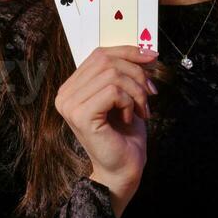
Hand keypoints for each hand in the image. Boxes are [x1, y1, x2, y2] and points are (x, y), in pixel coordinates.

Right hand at [55, 45, 158, 201]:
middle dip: (136, 73)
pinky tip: (129, 118)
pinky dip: (130, 103)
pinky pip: (114, 91)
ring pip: (113, 75)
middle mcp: (65, 94)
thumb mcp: (126, 95)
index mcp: (72, 87)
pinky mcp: (80, 115)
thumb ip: (124, 72)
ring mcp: (69, 105)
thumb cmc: (125, 134)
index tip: (152, 57)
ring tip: (141, 110)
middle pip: (106, 60)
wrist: (124, 168)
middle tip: (150, 94)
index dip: (128, 51)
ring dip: (136, 91)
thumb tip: (144, 49)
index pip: (99, 54)